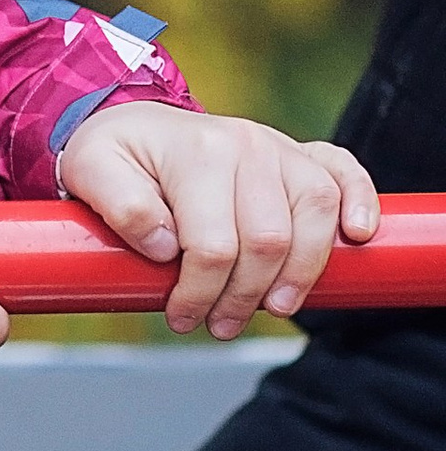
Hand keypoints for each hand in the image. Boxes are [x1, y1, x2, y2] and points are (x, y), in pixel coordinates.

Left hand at [57, 100, 378, 335]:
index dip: (199, 294)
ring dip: (299, 275)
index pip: (213, 244)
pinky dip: (360, 201)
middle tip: (219, 325)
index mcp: (196, 151)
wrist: (138, 125)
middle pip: (268, 240)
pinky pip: (344, 172)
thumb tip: (164, 247)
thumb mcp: (90, 172)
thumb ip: (119, 206)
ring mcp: (279, 147)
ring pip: (314, 217)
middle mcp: (245, 143)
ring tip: (272, 308)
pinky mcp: (301, 155)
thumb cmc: (115, 155)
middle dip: (244, 298)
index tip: (181, 318)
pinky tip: (358, 236)